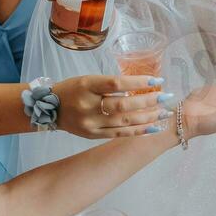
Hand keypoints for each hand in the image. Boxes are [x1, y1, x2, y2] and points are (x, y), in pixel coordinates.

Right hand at [52, 75, 170, 139]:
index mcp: (87, 85)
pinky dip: (138, 131)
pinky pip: (119, 134)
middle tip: (166, 97)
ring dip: (147, 117)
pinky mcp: (93, 135)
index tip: (157, 81)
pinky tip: (153, 127)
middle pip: (123, 105)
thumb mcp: (88, 79)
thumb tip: (141, 88)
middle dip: (148, 102)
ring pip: (124, 122)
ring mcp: (90, 123)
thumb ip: (111, 84)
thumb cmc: (73, 89)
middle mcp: (88, 105)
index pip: (116, 84)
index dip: (138, 83)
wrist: (49, 109)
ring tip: (163, 113)